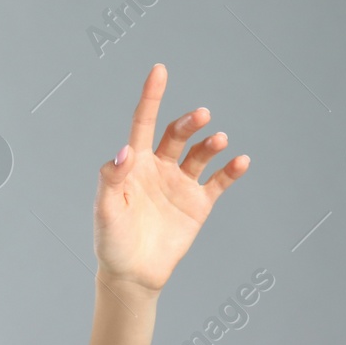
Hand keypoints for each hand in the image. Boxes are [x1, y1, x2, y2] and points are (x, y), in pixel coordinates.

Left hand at [93, 63, 250, 294]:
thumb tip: (124, 151)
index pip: (143, 122)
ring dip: (211, 144)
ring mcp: (181, 184)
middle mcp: (159, 168)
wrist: (132, 274)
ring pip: (200, 154)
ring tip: (219, 140)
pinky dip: (231, 169)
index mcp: (134, 164)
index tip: (159, 70)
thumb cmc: (111, 241)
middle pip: (176, 135)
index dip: (151, 96)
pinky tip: (240, 161)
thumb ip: (111, 179)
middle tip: (201, 116)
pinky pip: (219, 181)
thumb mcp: (105, 210)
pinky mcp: (199, 204)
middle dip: (189, 123)